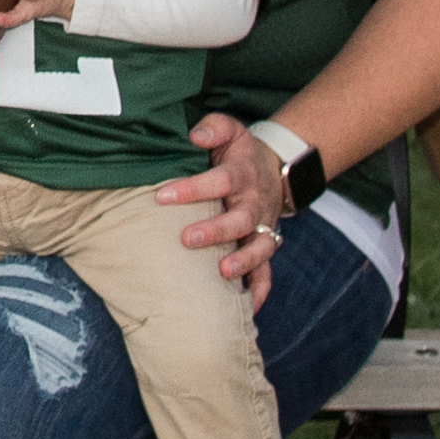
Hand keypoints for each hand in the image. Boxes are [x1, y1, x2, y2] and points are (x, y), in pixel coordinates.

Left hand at [168, 113, 288, 301]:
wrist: (277, 169)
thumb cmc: (239, 152)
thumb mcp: (230, 130)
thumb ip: (214, 128)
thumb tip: (195, 135)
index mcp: (241, 175)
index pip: (219, 181)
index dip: (192, 189)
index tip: (162, 196)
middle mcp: (254, 204)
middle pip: (239, 219)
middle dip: (215, 231)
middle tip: (187, 239)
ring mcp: (262, 228)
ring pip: (259, 247)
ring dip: (243, 261)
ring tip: (223, 273)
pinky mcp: (264, 245)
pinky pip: (267, 273)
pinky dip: (259, 292)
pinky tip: (246, 311)